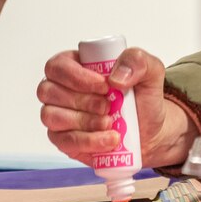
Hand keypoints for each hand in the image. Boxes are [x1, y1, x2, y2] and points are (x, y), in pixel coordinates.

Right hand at [38, 45, 196, 168]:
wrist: (151, 132)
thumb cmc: (143, 99)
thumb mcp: (151, 71)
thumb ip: (138, 60)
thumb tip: (116, 76)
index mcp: (75, 66)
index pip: (58, 66)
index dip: (76, 76)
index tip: (104, 86)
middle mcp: (61, 89)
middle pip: (49, 91)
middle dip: (83, 100)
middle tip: (109, 106)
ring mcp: (59, 116)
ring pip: (52, 116)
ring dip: (84, 121)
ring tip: (110, 123)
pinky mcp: (64, 140)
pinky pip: (64, 141)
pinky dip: (89, 141)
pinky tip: (109, 140)